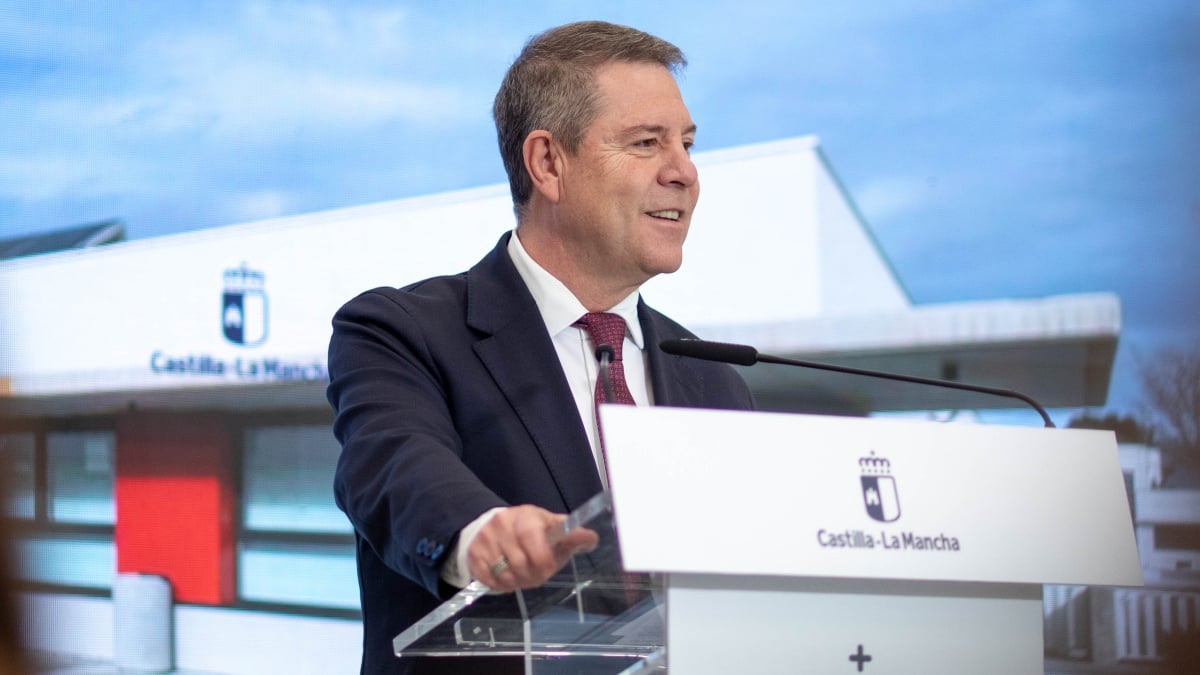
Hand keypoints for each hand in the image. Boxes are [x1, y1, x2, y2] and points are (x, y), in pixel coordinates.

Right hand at [467, 504, 598, 591]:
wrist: (492, 525)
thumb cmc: (529, 529)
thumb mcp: (551, 527)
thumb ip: (571, 535)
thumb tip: (591, 539)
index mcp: (526, 517)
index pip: (532, 537)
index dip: (542, 559)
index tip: (549, 568)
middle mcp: (502, 524)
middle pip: (520, 563)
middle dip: (532, 576)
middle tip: (537, 575)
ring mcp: (485, 540)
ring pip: (505, 575)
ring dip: (517, 582)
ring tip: (522, 575)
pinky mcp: (473, 554)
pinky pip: (490, 580)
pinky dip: (502, 585)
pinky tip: (507, 576)